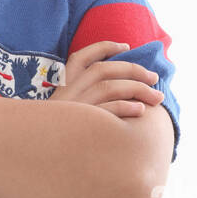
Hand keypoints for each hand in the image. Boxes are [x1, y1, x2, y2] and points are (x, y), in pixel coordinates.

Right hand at [48, 40, 163, 119]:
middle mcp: (68, 91)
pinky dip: (126, 108)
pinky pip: (108, 111)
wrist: (40, 151)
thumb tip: (115, 85)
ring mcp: (75, 107)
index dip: (104, 48)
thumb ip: (80, 93)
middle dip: (133, 70)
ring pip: (110, 88)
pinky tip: (141, 110)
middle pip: (104, 70)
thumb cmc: (58, 129)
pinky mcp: (81, 124)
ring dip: (138, 89)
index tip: (126, 46)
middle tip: (155, 78)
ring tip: (157, 97)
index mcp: (63, 84)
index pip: (81, 57)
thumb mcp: (62, 107)